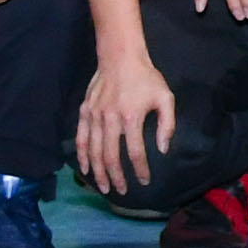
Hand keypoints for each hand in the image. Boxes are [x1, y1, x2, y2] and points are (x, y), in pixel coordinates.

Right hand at [76, 49, 177, 196]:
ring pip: (93, 151)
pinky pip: (80, 138)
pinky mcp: (85, 112)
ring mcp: (95, 116)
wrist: (121, 57)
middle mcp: (110, 119)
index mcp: (132, 117)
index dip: (140, 169)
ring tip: (104, 187)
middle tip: (122, 191)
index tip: (144, 181)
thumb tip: (163, 149)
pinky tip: (85, 169)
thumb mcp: (165, 97)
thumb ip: (167, 125)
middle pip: (110, 156)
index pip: (135, 152)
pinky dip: (82, 156)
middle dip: (116, 177)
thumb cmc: (146, 78)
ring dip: (99, 172)